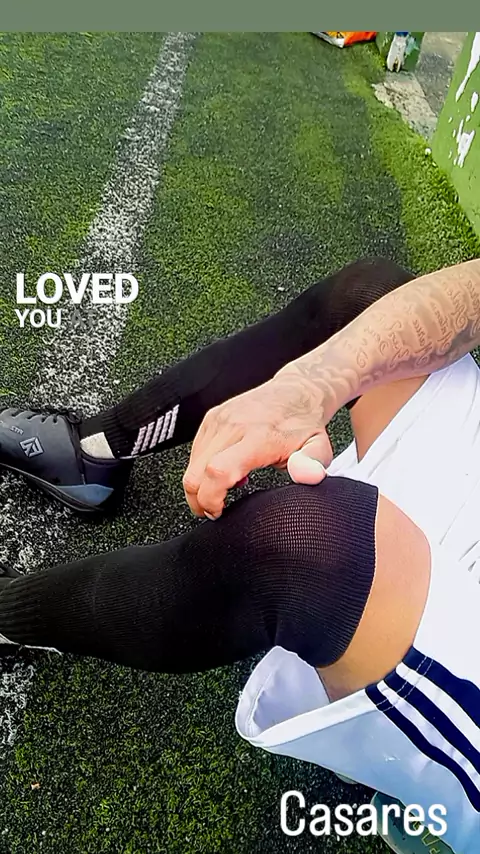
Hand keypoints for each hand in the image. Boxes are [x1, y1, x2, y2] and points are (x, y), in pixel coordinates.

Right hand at [182, 373, 332, 517]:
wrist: (297, 391)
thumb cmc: (304, 424)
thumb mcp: (319, 448)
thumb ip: (313, 464)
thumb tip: (307, 474)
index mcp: (258, 437)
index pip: (219, 471)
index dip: (211, 498)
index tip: (219, 512)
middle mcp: (234, 426)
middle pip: (195, 473)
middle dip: (199, 500)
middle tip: (215, 510)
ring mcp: (219, 420)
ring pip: (191, 465)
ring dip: (201, 485)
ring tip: (226, 487)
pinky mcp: (211, 418)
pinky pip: (194, 452)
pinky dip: (202, 468)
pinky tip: (224, 470)